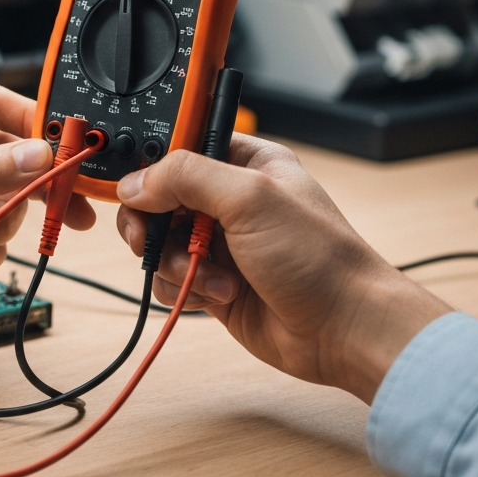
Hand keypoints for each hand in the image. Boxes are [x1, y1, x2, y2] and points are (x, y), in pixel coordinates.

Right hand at [115, 135, 450, 403]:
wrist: (343, 330)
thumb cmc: (318, 259)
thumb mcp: (251, 198)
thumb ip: (187, 177)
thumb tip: (134, 182)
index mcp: (244, 163)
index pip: (180, 146)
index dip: (152, 163)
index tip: (138, 186)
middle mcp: (228, 200)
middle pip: (156, 197)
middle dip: (150, 222)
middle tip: (148, 237)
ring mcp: (218, 242)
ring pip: (156, 241)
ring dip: (172, 261)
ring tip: (209, 275)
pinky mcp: (211, 280)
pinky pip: (168, 278)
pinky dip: (182, 288)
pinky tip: (219, 294)